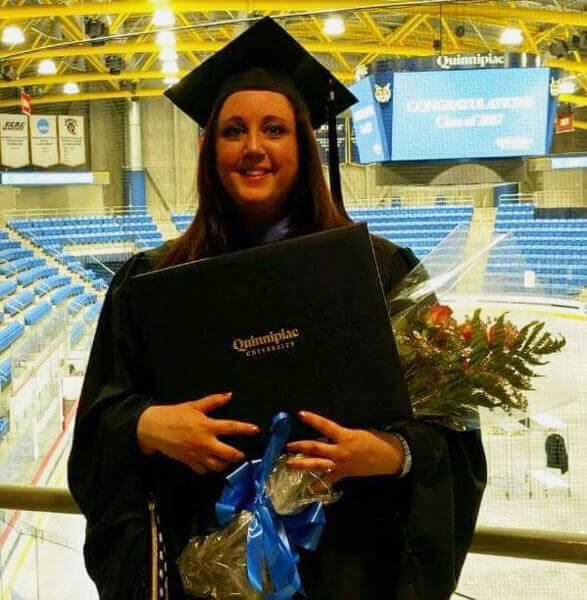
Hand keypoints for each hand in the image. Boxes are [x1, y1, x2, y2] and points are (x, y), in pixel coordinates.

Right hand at [137, 392, 259, 473]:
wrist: (153, 428)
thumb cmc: (174, 414)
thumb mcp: (194, 405)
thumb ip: (213, 401)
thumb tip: (229, 395)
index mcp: (207, 426)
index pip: (231, 428)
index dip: (245, 429)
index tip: (256, 430)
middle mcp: (204, 442)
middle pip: (228, 454)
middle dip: (238, 455)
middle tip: (242, 454)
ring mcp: (196, 454)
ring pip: (217, 465)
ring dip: (225, 464)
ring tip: (228, 460)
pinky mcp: (188, 462)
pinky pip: (203, 470)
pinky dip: (208, 468)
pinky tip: (210, 463)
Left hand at [285, 411, 404, 483]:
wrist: (388, 457)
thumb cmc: (374, 440)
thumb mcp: (357, 432)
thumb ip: (340, 434)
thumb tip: (325, 433)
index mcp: (345, 436)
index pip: (325, 425)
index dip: (312, 419)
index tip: (300, 414)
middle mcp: (340, 450)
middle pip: (316, 447)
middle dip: (300, 446)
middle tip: (288, 446)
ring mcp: (341, 464)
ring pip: (318, 464)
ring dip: (303, 464)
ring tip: (290, 464)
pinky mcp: (344, 474)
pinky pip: (329, 480)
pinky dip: (318, 484)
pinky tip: (308, 489)